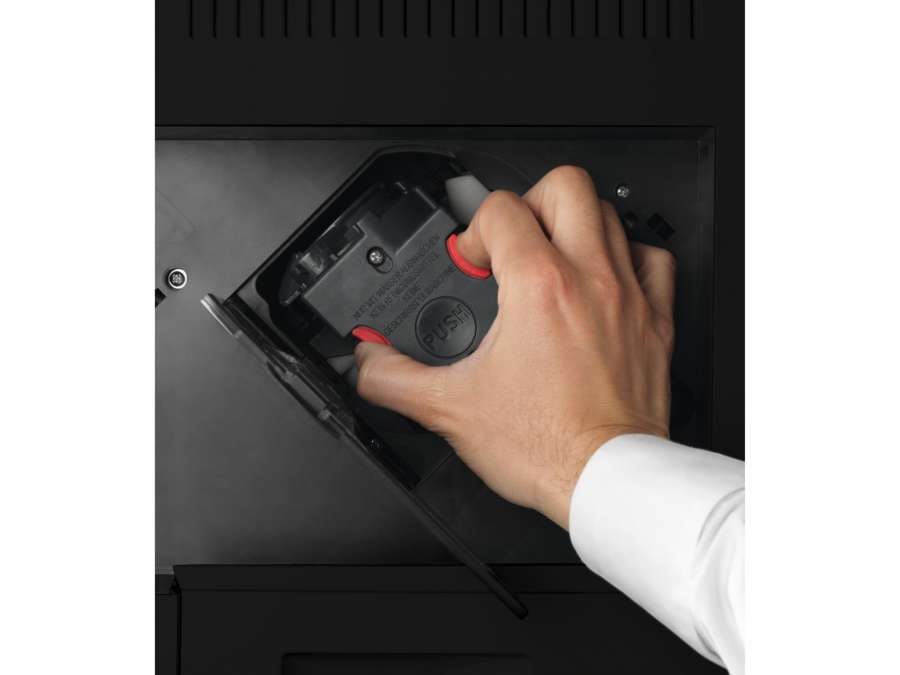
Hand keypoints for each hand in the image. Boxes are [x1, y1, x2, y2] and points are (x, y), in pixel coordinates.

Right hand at [354, 166, 675, 528]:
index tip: (470, 264)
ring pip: (609, 213)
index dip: (473, 231)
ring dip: (574, 224)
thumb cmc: (545, 447)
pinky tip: (606, 278)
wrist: (606, 480)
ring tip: (552, 256)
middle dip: (528, 202)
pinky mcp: (655, 322)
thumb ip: (393, 378)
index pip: (500, 209)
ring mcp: (628, 296)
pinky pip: (653, 259)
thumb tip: (366, 361)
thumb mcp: (450, 409)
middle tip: (513, 240)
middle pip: (565, 186)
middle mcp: (588, 279)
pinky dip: (628, 256)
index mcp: (537, 287)